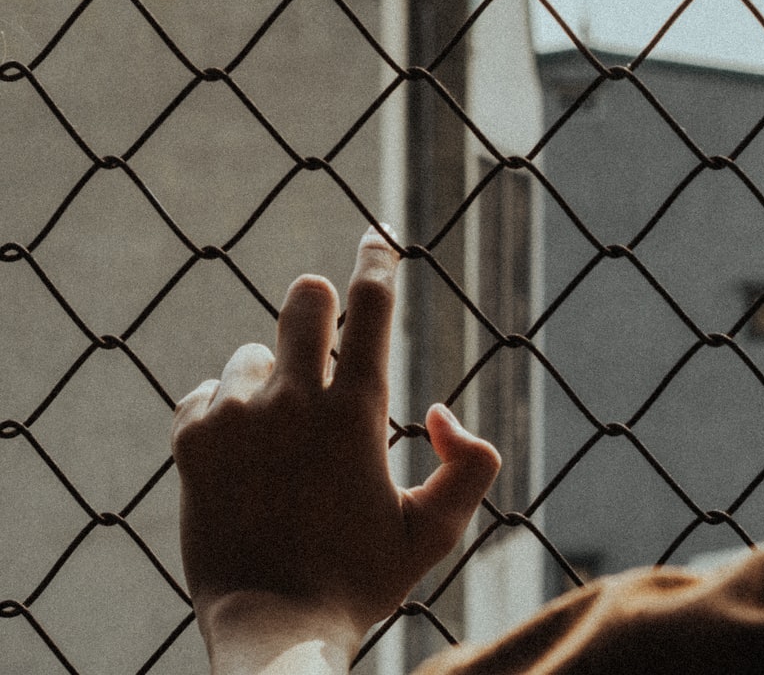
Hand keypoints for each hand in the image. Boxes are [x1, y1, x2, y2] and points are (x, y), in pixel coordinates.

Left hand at [171, 227, 501, 672]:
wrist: (272, 628)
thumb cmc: (361, 580)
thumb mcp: (436, 530)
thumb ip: (471, 464)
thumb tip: (438, 410)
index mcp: (356, 411)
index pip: (371, 304)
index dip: (377, 261)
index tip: (376, 237)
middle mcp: (295, 399)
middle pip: (304, 295)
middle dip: (319, 303)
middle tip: (323, 340)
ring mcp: (238, 416)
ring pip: (253, 352)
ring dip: (271, 379)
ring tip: (279, 441)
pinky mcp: (191, 438)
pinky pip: (206, 391)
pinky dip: (225, 410)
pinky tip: (240, 454)